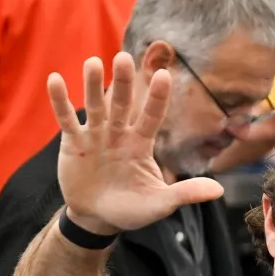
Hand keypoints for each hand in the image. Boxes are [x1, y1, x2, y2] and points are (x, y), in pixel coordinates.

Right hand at [48, 52, 223, 236]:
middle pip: (122, 103)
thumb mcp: (160, 204)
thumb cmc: (131, 210)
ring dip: (93, 85)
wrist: (97, 218)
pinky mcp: (73, 142)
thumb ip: (185, 194)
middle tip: (124, 57)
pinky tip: (55, 79)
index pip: (152, 116)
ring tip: (93, 63)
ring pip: (95, 105)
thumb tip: (220, 191)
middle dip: (123, 82)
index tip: (165, 75)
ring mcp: (96, 135)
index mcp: (141, 144)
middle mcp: (119, 133)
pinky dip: (60, 101)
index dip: (157, 97)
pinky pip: (66, 119)